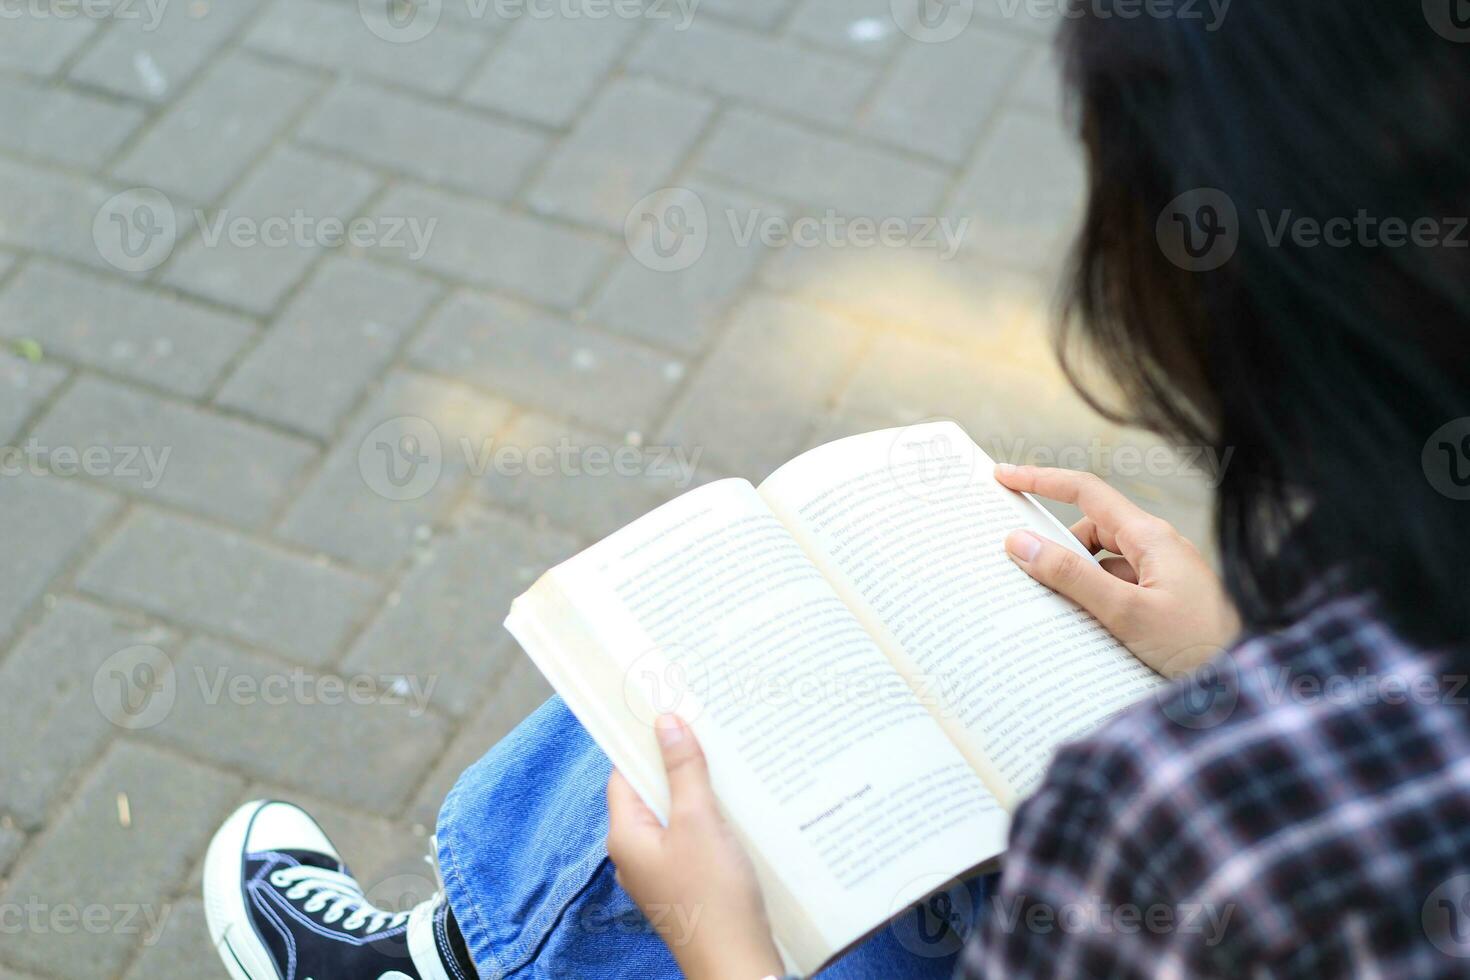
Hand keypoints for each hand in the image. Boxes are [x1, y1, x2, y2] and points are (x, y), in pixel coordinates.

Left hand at [607, 715, 783, 979]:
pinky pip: (691, 839)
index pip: (624, 774)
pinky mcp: (686, 885)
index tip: (669, 712)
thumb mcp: (699, 821)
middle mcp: (635, 854)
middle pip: (651, 793)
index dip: (644, 743)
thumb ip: (683, 770)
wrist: (737, 964)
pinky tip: (736, 807)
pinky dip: (709, 819)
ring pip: (674, 816)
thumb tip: (666, 723)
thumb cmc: (713, 895)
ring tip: (726, 763)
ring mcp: (660, 872)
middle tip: (706, 730)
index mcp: (625, 835)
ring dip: (697, 791)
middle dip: (677, 763)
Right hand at [995, 464, 1239, 677]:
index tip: (1004, 477)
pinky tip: (1089, 633)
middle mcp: (1159, 549)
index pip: (1087, 492)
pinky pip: (1121, 589)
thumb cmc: (1197, 646)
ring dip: (1079, 581)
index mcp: (1151, 538)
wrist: (1249, 683)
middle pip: (1092, 532)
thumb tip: (1020, 543)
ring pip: (1105, 564)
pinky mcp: (1169, 601)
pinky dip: (1099, 602)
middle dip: (1058, 550)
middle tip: (1023, 574)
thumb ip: (1071, 576)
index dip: (1042, 480)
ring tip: (1060, 614)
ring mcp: (1166, 575)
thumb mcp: (1125, 613)